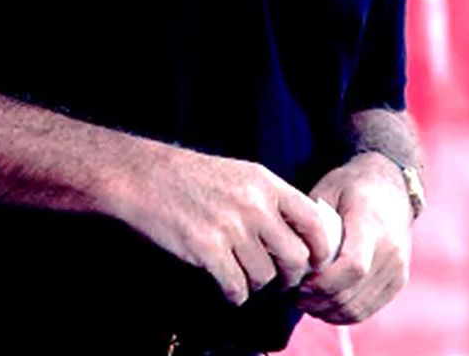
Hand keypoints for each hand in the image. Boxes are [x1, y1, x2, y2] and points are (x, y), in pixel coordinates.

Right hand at [108, 146, 336, 305]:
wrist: (147, 177)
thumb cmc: (196, 177)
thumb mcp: (245, 174)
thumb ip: (274, 199)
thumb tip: (303, 230)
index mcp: (268, 184)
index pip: (314, 222)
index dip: (320, 249)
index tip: (316, 263)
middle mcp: (255, 206)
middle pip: (295, 257)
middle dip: (292, 277)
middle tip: (283, 282)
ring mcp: (231, 228)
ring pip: (265, 276)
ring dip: (259, 286)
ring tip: (248, 280)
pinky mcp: (206, 249)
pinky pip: (235, 286)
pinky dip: (235, 294)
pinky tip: (230, 288)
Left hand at [294, 152, 413, 322]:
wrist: (393, 186)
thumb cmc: (352, 187)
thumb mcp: (327, 192)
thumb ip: (312, 225)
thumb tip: (292, 259)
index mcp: (372, 223)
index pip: (352, 267)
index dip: (321, 283)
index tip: (298, 282)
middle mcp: (391, 249)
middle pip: (351, 294)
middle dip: (316, 301)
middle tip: (294, 293)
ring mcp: (398, 268)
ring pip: (356, 309)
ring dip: (326, 311)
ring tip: (308, 298)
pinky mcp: (398, 281)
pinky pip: (366, 311)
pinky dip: (341, 314)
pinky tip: (325, 301)